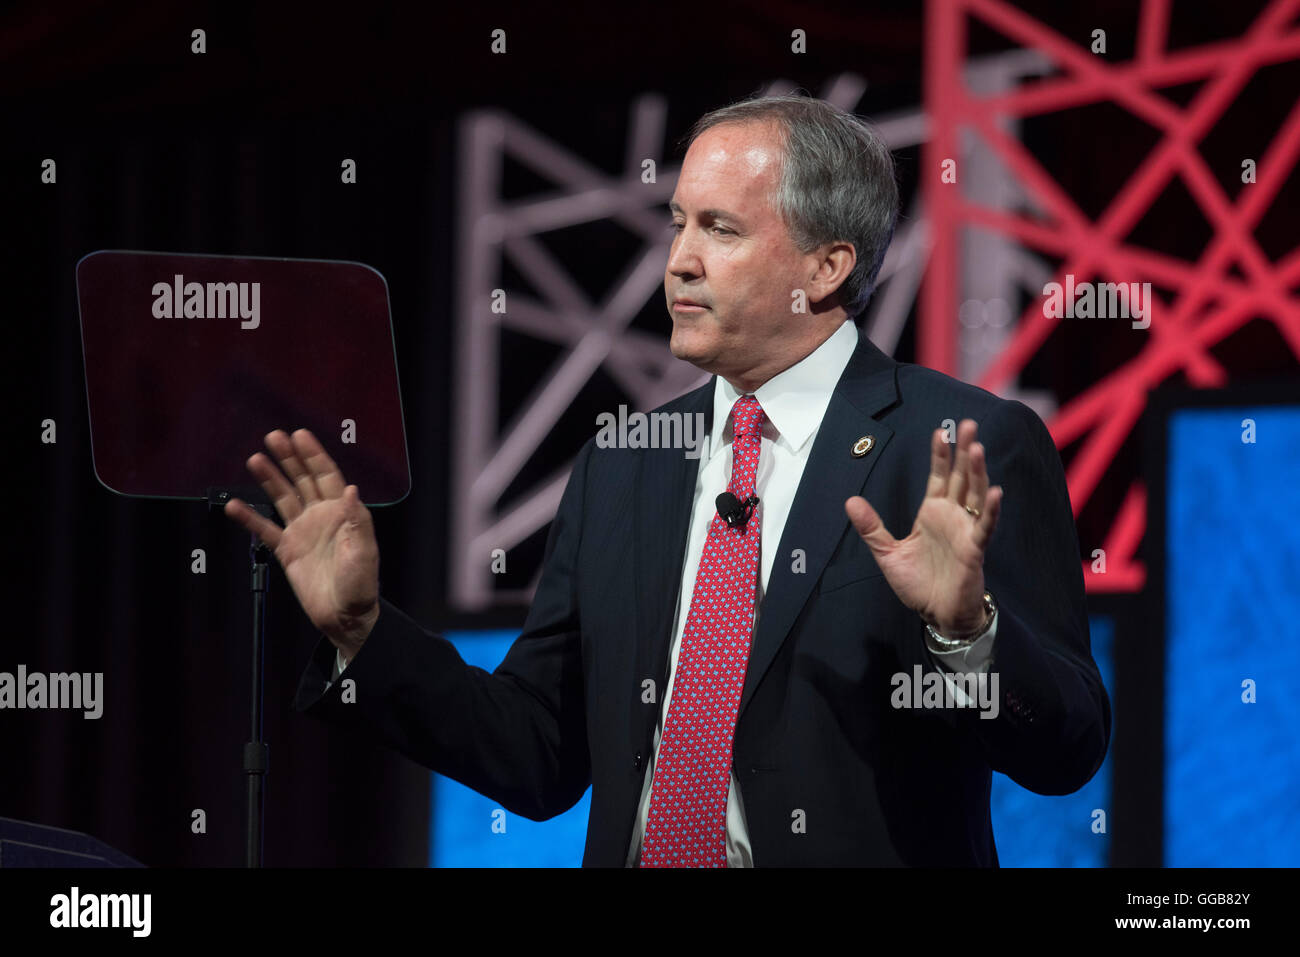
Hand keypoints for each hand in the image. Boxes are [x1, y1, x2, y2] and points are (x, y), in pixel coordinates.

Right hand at [223, 429, 379, 659]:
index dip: (314, 455)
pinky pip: (265, 530)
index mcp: (342, 513)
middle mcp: (321, 517)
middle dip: (289, 458)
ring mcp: (303, 532)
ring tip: (255, 459)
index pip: (327, 476)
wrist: (344, 616)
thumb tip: (351, 489)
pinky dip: (250, 518)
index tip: (300, 436)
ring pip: (283, 498)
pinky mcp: (288, 551)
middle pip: (303, 480)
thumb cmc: (361, 586)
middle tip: (274, 437)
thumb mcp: (364, 552)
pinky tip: (235, 506)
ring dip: (270, 479)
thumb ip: (356, 520)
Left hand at [844, 419, 1002, 636]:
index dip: (940, 455)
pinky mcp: (974, 549)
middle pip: (960, 477)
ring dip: (978, 472)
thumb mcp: (887, 553)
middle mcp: (952, 516)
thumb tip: (850, 501)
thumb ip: (871, 527)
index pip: (938, 476)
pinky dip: (990, 510)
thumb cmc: (918, 584)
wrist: (936, 614)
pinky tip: (995, 492)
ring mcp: (965, 530)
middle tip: (967, 424)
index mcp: (932, 513)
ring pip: (975, 494)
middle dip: (963, 451)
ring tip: (977, 447)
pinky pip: (984, 526)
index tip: (940, 432)